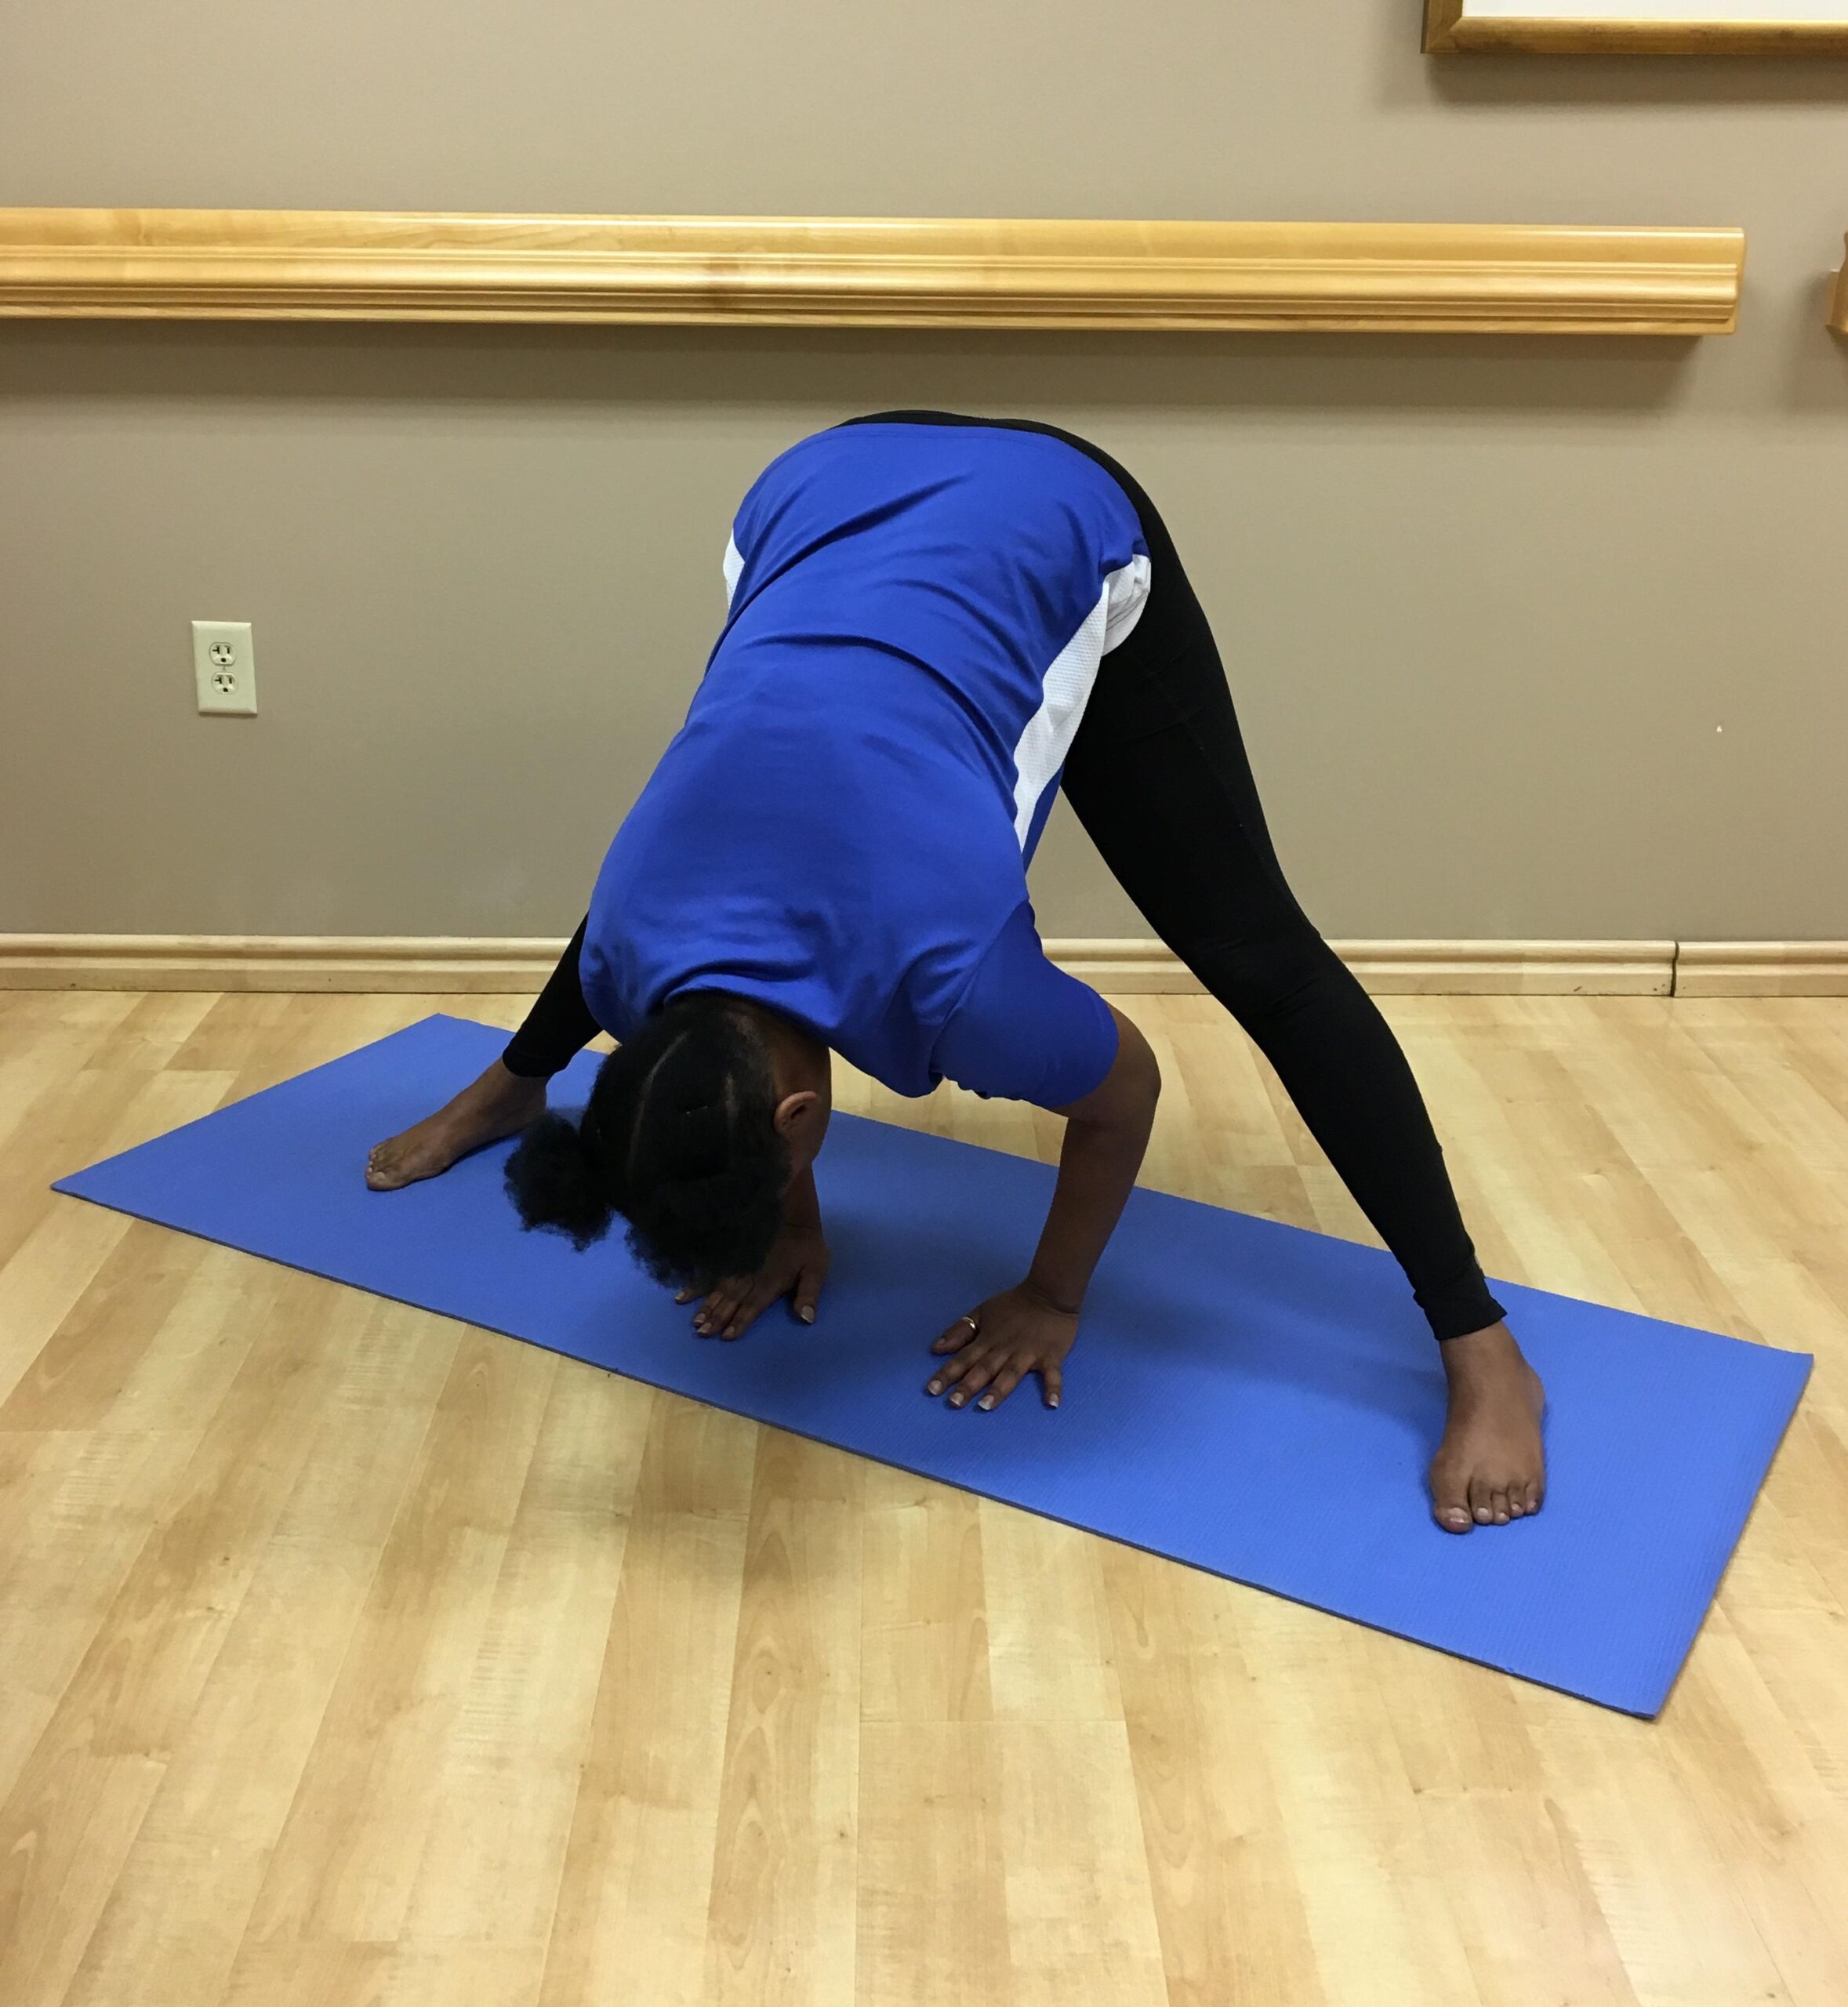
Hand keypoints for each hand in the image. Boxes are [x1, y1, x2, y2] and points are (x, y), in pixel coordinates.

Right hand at [676, 1223, 829, 1339]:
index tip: (726, 1336)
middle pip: (732, 1299)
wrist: (793, 1214)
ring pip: (719, 1289)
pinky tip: (683, 1295)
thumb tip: (806, 1319)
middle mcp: (751, 1276)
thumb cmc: (806, 1247)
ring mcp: (739, 1265)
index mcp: (771, 1282)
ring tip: (694, 1320)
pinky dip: (697, 1283)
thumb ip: (809, 1294)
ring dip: (706, 1305)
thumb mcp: (816, 1270)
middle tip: (702, 1333)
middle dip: (717, 1316)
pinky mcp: (731, 1255)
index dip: (741, 1320)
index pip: (754, 1305)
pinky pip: (711, 1272)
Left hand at [926, 1281, 1077, 1411]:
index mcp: (987, 1339)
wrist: (1049, 1293)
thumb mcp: (982, 1311)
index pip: (963, 1358)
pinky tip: (1052, 1404)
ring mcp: (1028, 1354)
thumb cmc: (1014, 1305)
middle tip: (953, 1403)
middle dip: (968, 1386)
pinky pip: (1053, 1375)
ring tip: (986, 1406)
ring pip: (1010, 1374)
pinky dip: (1053, 1388)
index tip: (931, 1390)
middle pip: (983, 1369)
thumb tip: (936, 1349)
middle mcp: (1005, 1349)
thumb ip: (960, 1331)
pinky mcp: (1051, 1356)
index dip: (947, 1374)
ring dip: (999, 1389)